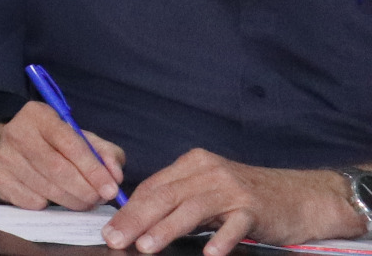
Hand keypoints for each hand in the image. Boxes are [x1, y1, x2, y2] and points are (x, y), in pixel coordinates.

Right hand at [0, 100, 125, 210]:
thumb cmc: (47, 144)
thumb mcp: (77, 138)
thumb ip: (104, 153)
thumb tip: (115, 176)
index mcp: (38, 115)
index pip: (71, 144)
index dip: (94, 170)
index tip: (111, 189)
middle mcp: (16, 131)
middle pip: (59, 170)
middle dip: (86, 191)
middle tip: (98, 199)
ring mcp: (3, 156)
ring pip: (48, 190)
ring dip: (73, 201)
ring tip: (82, 200)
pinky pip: (33, 202)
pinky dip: (50, 205)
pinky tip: (52, 196)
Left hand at [102, 152, 364, 255]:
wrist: (300, 195)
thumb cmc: (248, 195)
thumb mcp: (208, 188)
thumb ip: (178, 197)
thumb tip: (138, 218)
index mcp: (192, 164)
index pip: (152, 187)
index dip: (128, 209)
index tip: (110, 229)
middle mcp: (208, 172)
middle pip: (164, 196)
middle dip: (136, 219)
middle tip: (115, 239)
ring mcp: (232, 189)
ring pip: (191, 208)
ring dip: (166, 229)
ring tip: (146, 246)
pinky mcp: (255, 208)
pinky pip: (234, 225)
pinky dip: (221, 238)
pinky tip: (208, 253)